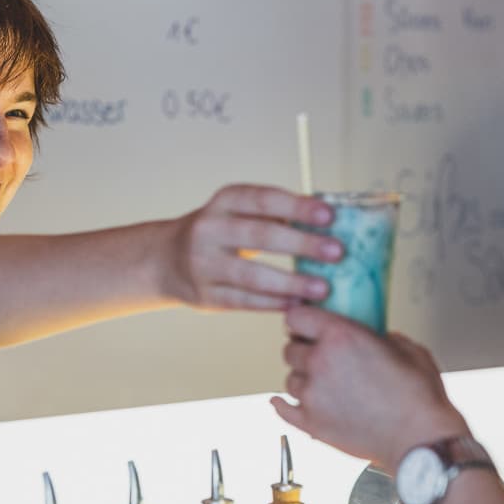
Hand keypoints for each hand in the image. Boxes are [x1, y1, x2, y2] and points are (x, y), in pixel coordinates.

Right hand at [161, 185, 340, 309]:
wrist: (167, 259)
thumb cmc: (221, 232)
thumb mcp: (237, 212)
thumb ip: (273, 214)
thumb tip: (326, 222)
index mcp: (223, 202)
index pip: (263, 200)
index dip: (297, 207)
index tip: (329, 216)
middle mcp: (209, 229)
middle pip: (260, 236)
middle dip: (302, 244)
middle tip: (337, 252)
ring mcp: (204, 264)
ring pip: (252, 275)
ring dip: (291, 282)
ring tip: (323, 288)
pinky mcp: (205, 295)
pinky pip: (244, 301)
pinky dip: (273, 303)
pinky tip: (298, 304)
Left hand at [272, 304, 468, 466]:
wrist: (418, 441)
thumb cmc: (417, 399)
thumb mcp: (408, 350)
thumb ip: (384, 338)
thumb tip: (379, 339)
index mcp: (341, 337)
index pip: (297, 317)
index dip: (302, 320)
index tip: (305, 324)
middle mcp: (320, 363)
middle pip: (290, 349)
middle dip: (303, 349)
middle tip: (316, 354)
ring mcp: (312, 395)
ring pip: (289, 379)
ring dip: (302, 378)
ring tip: (319, 383)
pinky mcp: (311, 424)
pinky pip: (284, 410)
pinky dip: (282, 405)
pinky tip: (280, 402)